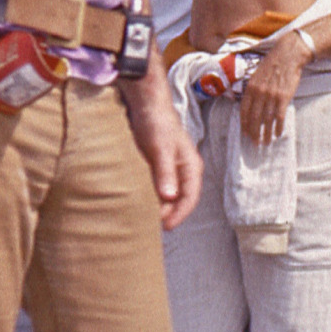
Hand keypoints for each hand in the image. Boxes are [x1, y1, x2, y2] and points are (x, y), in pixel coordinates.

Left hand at [121, 68, 202, 229]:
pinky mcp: (158, 166)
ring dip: (160, 207)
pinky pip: (157, 187)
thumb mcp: (160, 148)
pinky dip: (151, 197)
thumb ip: (165, 172)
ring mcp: (171, 168)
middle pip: (180, 199)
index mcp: (191, 166)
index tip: (166, 227)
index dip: (180, 214)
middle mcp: (183, 170)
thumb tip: (169, 197)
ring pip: (168, 195)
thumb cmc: (156, 122)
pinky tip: (140, 203)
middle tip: (152, 228)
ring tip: (145, 220)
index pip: (190, 197)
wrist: (144, 103)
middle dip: (169, 214)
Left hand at [238, 31, 308, 145]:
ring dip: (266, 134)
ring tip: (266, 142)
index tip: (245, 133)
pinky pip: (279, 117)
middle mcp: (259, 93)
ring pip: (266, 120)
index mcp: (250, 88)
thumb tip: (251, 105)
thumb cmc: (273, 64)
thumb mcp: (257, 75)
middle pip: (254, 118)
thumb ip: (253, 90)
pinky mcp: (283, 97)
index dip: (244, 124)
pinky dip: (278, 127)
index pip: (244, 111)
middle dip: (253, 133)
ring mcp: (271, 96)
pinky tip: (278, 134)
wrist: (288, 55)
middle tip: (255, 143)